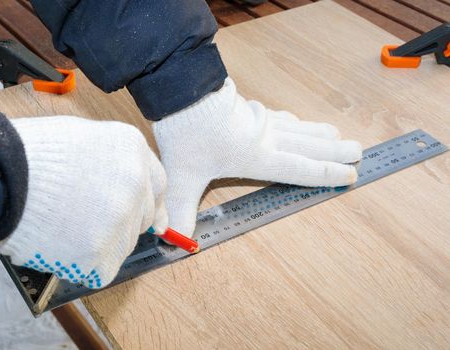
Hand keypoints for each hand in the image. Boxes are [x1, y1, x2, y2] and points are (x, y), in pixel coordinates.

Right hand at [0, 116, 167, 287]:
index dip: (147, 202)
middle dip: (121, 221)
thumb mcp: (84, 137)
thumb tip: (145, 200)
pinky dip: (86, 264)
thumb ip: (118, 164)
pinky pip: (103, 268)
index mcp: (133, 151)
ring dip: (102, 242)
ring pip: (124, 244)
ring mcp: (120, 221)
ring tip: (66, 227)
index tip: (145, 216)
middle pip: (143, 217)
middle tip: (87, 219)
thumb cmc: (32, 153)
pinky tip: (63, 246)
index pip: (157, 186)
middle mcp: (135, 184)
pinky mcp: (100, 255)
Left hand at [153, 78, 361, 235]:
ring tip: (338, 136)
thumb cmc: (187, 135)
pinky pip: (281, 117)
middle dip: (335, 151)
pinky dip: (295, 122)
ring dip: (320, 134)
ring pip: (299, 128)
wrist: (181, 91)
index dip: (325, 175)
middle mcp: (266, 138)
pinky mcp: (250, 107)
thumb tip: (175, 241)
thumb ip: (180, 210)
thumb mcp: (182, 178)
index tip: (349, 176)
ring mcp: (260, 120)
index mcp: (258, 157)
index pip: (299, 170)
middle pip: (309, 146)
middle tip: (359, 152)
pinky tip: (296, 121)